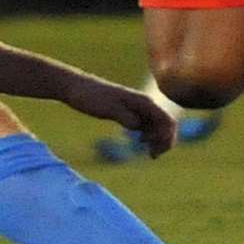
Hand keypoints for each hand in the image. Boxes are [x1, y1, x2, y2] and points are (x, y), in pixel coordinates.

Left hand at [62, 78, 178, 157]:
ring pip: (157, 125)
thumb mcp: (107, 108)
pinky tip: (140, 143)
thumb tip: (138, 127)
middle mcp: (144, 104)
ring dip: (158, 140)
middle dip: (165, 141)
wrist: (76, 88)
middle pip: (166, 124)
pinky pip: (146, 125)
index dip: (167, 138)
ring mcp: (137, 108)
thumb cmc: (90, 96)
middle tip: (152, 155)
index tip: (152, 150)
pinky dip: (149, 136)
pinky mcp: (129, 112)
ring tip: (150, 154)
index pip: (166, 121)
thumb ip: (125, 116)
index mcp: (143, 102)